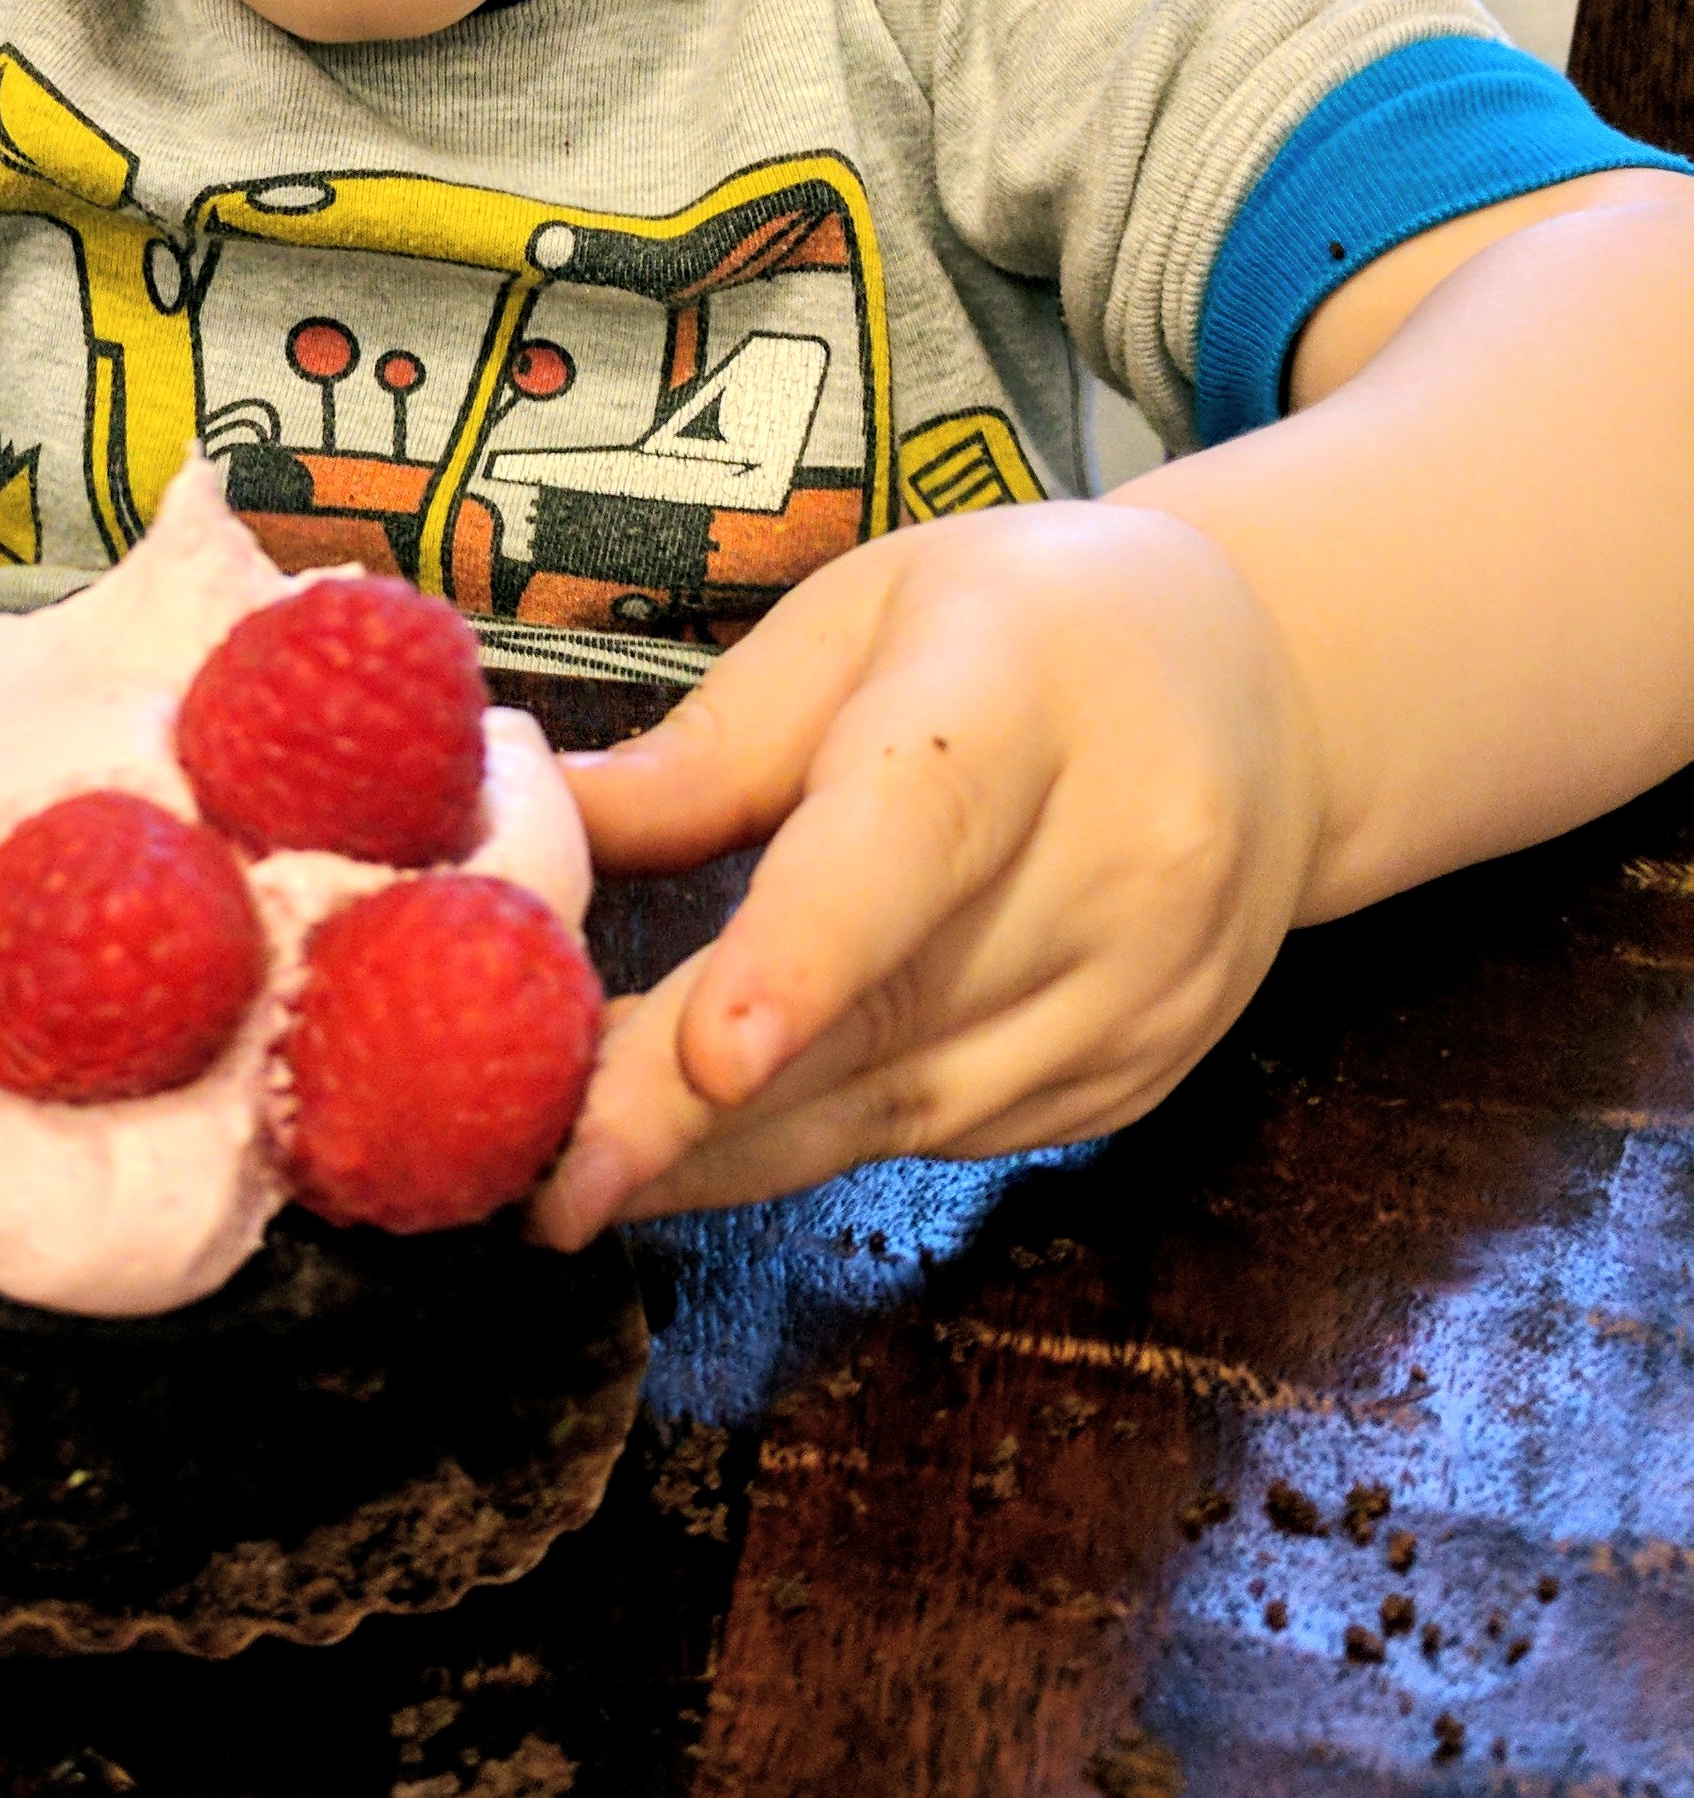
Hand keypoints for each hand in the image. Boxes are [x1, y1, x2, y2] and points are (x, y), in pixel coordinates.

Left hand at [531, 500, 1323, 1231]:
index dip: (807, 954)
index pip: (914, 836)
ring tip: (571, 1180)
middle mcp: (1119, 854)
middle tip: (550, 1177)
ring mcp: (1145, 987)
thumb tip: (531, 826)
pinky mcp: (1136, 1076)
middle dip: (696, 1109)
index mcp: (1022, 692)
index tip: (711, 1055)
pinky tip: (696, 1160)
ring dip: (726, 1157)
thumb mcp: (860, 618)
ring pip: (904, 1108)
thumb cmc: (1022, 627)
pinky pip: (942, 1141)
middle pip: (887, 1008)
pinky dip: (807, 1152)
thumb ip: (706, 746)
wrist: (1266, 691)